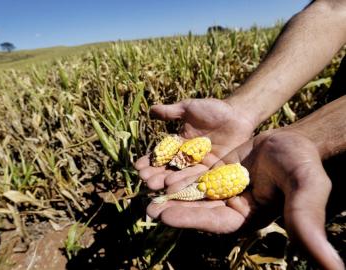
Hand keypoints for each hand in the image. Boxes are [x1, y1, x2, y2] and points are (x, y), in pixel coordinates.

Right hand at [135, 98, 254, 189]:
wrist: (238, 115)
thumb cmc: (213, 109)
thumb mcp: (189, 108)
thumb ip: (170, 112)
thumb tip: (150, 110)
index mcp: (179, 144)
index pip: (161, 154)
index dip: (149, 160)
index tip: (138, 166)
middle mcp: (187, 158)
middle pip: (169, 168)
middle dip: (156, 174)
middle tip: (145, 181)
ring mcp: (200, 165)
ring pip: (181, 175)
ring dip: (168, 181)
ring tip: (155, 186)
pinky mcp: (214, 170)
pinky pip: (199, 178)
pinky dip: (187, 183)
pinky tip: (175, 189)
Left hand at [146, 130, 343, 269]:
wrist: (294, 142)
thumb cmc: (303, 165)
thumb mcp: (306, 191)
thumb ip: (306, 222)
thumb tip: (334, 269)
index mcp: (247, 219)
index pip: (215, 224)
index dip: (190, 219)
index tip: (165, 216)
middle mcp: (231, 207)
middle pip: (198, 209)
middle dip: (173, 207)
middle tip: (147, 208)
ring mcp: (222, 189)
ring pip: (192, 190)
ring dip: (170, 190)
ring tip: (147, 187)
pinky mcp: (217, 171)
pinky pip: (195, 172)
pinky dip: (179, 171)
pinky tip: (160, 168)